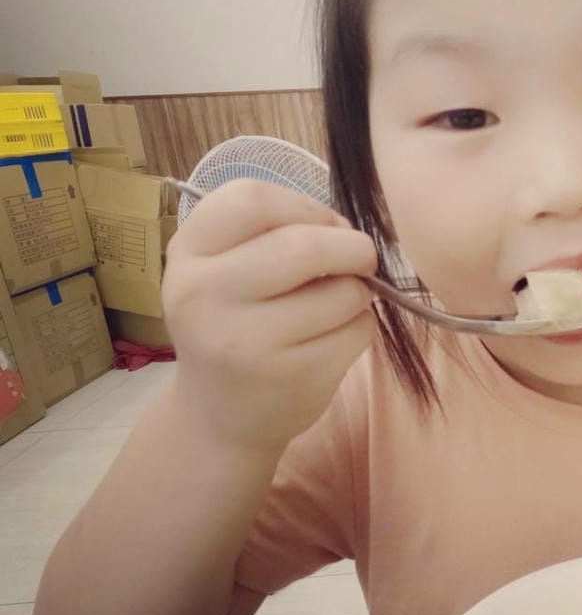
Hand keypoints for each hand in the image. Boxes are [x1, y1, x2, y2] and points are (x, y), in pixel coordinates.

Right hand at [162, 180, 378, 453]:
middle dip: (352, 246)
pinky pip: (357, 330)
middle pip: (304, 244)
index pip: (251, 199)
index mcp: (189, 256)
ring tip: (336, 306)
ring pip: (342, 290)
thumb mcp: (224, 269)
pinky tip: (333, 338)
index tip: (323, 225)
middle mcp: (206, 296)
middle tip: (361, 258)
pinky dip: (361, 326)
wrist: (220, 415)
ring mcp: (247, 342)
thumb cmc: (236, 323)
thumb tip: (347, 230)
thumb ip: (272, 234)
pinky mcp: (293, 376)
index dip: (305, 205)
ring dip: (358, 292)